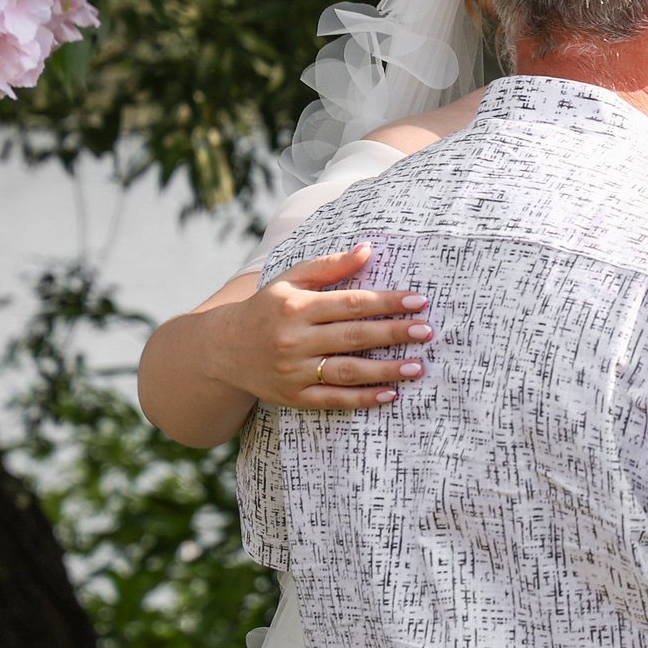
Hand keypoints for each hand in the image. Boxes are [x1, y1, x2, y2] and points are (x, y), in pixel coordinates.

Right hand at [206, 245, 433, 410]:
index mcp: (297, 306)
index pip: (351, 303)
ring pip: (346, 370)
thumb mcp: (290, 280)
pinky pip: (333, 398)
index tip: (419, 301)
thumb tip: (368, 249)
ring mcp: (293, 370)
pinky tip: (389, 394)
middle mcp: (294, 339)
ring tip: (417, 366)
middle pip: (353, 336)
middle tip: (426, 331)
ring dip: (385, 369)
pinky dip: (362, 398)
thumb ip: (329, 267)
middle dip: (393, 333)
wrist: (220, 349)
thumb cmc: (266, 309)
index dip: (387, 302)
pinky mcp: (293, 396)